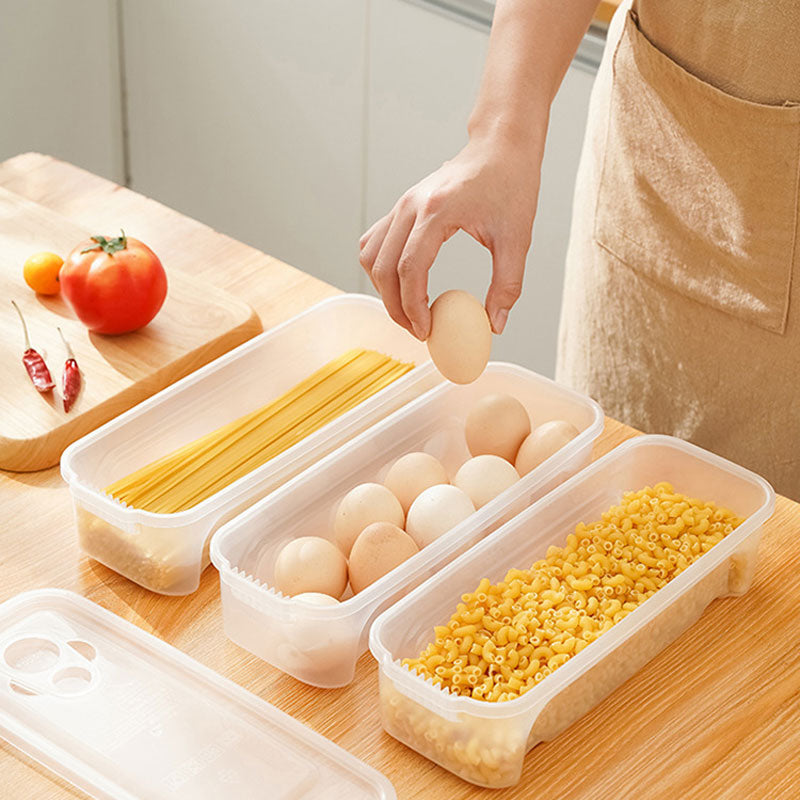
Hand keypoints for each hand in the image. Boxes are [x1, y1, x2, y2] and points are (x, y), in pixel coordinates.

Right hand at [359, 131, 541, 338]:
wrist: (500, 147)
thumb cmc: (511, 185)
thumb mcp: (517, 239)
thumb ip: (507, 285)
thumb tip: (495, 325)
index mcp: (437, 211)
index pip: (410, 268)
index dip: (413, 306)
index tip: (426, 330)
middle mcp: (411, 206)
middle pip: (383, 267)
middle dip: (396, 306)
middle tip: (418, 330)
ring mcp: (402, 204)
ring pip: (371, 256)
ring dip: (383, 289)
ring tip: (408, 310)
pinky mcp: (401, 207)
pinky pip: (374, 243)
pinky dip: (380, 268)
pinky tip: (402, 283)